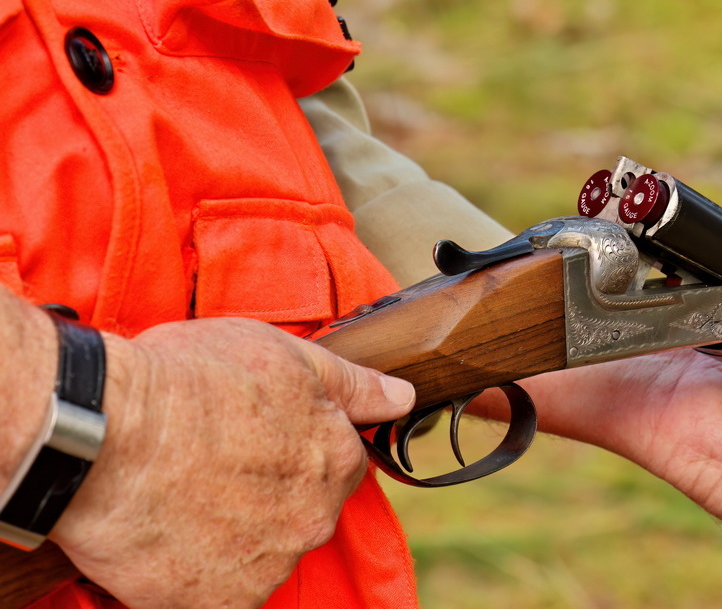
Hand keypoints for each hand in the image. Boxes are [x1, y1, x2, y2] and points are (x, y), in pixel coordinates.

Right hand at [48, 318, 414, 607]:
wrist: (103, 434)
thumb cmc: (189, 381)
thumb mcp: (284, 355)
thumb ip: (352, 384)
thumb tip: (401, 397)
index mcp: (339, 461)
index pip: (339, 464)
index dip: (295, 447)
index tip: (254, 436)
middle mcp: (315, 520)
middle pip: (302, 511)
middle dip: (266, 492)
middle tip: (211, 463)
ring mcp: (268, 565)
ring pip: (260, 553)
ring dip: (232, 533)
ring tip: (181, 496)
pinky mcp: (218, 603)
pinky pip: (217, 592)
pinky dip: (196, 571)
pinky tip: (169, 532)